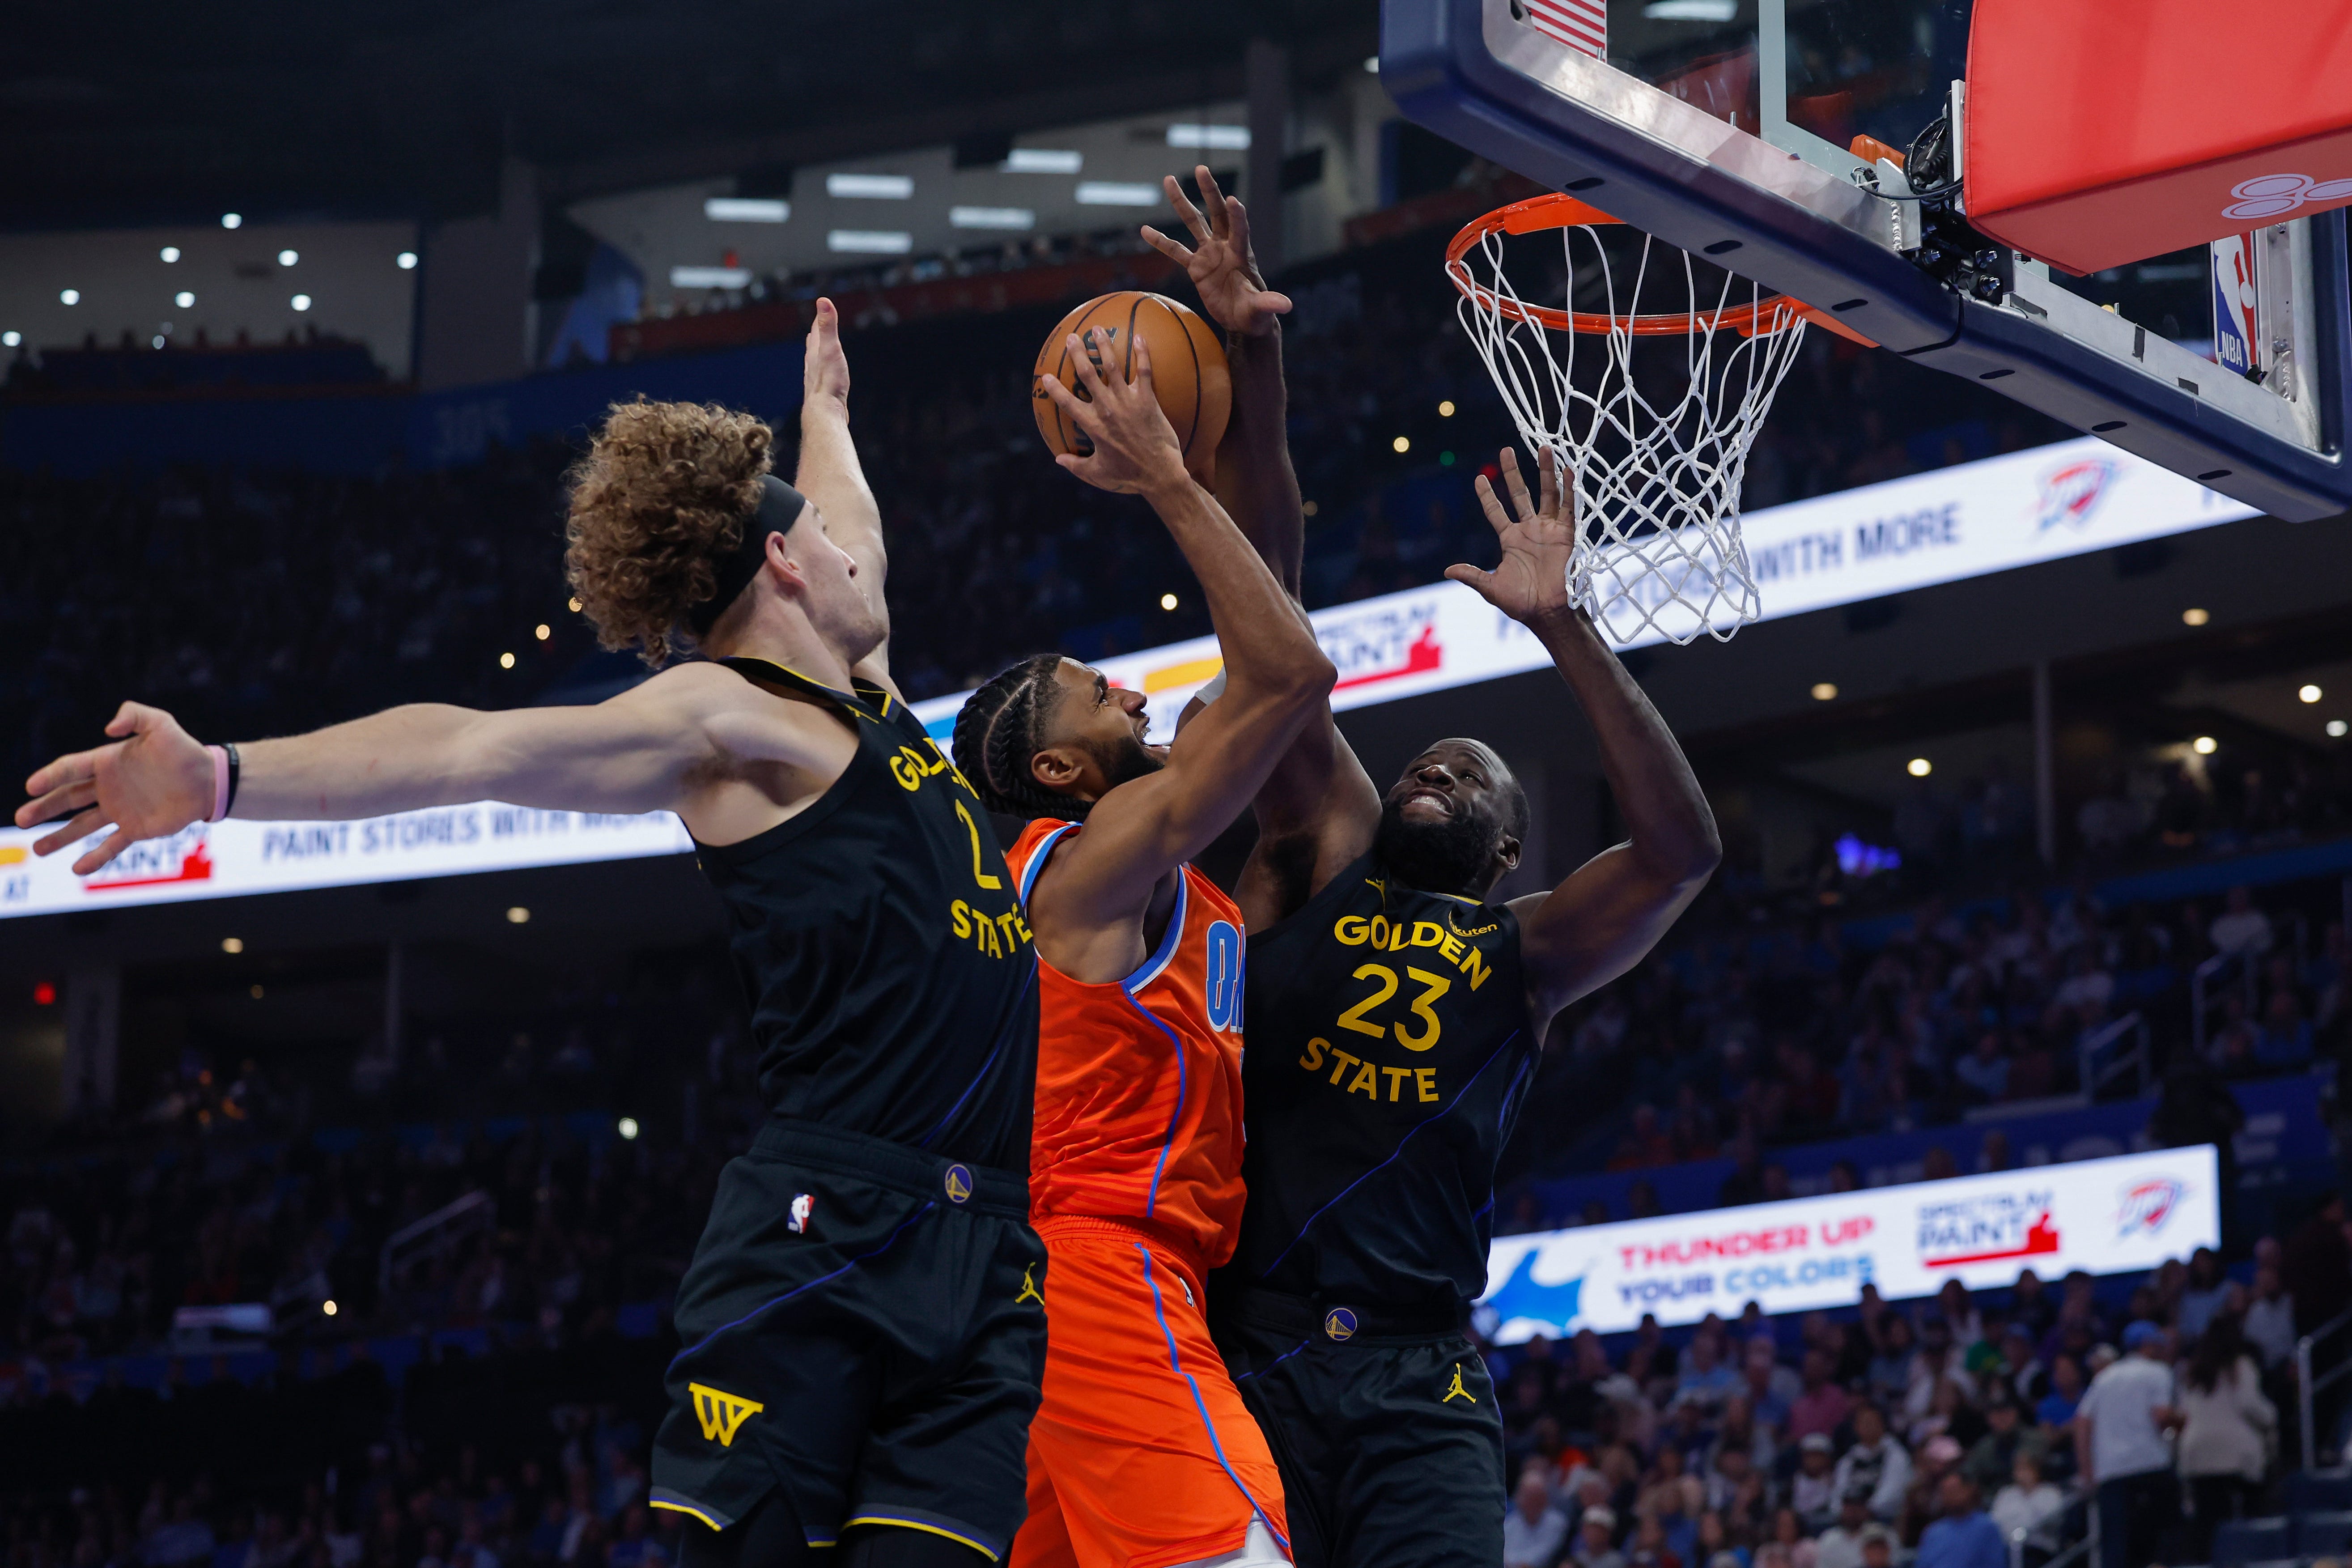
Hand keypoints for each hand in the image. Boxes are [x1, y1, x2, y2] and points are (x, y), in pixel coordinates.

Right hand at [15, 702, 213, 874]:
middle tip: (21, 818)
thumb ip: (134, 715)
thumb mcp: (160, 723)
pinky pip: (111, 845)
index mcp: (107, 762)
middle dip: (44, 808)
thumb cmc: (183, 749)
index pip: (71, 769)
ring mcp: (120, 810)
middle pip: (68, 799)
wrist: (208, 779)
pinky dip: (95, 857)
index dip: (51, 776)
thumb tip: (108, 728)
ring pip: (82, 825)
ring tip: (38, 849)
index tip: (31, 786)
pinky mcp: (136, 829)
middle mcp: (107, 787)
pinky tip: (78, 869)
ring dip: (60, 837)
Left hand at [803, 297, 848, 410]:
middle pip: (813, 346)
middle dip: (816, 335)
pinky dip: (822, 372)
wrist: (825, 412)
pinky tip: (824, 378)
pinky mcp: (822, 394)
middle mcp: (812, 366)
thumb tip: (823, 301)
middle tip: (815, 327)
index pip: (816, 331)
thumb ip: (828, 326)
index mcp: (815, 353)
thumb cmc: (829, 381)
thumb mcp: (831, 349)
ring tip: (816, 350)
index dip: (819, 319)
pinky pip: (821, 378)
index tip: (820, 308)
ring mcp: (816, 380)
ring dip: (816, 354)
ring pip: (814, 363)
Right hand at [1036, 327, 1188, 495]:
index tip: (1045, 376)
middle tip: (1072, 338)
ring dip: (1104, 346)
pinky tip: (1140, 338)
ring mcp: (1128, 402)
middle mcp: (1107, 409)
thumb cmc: (1129, 477)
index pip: (1067, 403)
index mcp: (1092, 426)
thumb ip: (1076, 465)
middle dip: (1078, 353)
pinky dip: (1142, 354)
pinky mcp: (1148, 400)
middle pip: (1087, 375)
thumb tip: (1058, 459)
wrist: (1160, 475)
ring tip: (1098, 329)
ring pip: (1112, 367)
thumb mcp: (1097, 474)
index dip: (1054, 389)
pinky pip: (1145, 371)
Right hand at [1142, 166, 1291, 338]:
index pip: (1240, 230)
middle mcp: (1225, 247)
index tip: (1232, 200)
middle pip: (1217, 213)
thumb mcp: (1261, 309)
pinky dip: (1161, 241)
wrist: (1242, 319)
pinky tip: (1145, 230)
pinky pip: (1176, 251)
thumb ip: (1270, 304)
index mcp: (1242, 254)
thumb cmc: (1255, 313)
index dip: (1237, 216)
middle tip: (1202, 169)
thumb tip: (1286, 305)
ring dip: (1181, 202)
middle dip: (1210, 192)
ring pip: (1194, 223)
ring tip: (1169, 180)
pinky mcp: (1196, 266)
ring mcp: (1209, 254)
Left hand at [1448, 447, 1580, 624]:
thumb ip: (1472, 575)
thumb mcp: (1491, 587)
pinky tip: (1568, 470)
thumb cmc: (1520, 603)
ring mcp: (1548, 529)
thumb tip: (1447, 570)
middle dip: (1513, 473)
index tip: (1478, 478)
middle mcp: (1529, 529)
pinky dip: (1569, 489)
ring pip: (1547, 493)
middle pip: (1520, 494)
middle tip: (1506, 450)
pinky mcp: (1566, 534)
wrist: (1547, 612)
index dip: (1488, 496)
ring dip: (1545, 472)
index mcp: (1510, 539)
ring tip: (1544, 447)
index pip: (1496, 511)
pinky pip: (1568, 507)